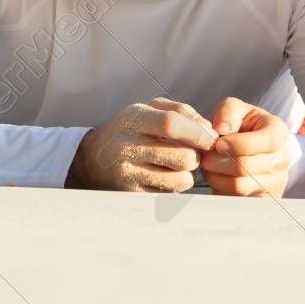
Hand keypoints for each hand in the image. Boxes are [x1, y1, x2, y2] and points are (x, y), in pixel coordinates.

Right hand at [67, 97, 216, 192]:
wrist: (93, 158)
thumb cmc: (131, 129)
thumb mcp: (150, 109)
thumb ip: (182, 112)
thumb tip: (209, 130)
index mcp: (134, 120)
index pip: (171, 125)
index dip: (198, 133)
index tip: (212, 139)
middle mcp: (127, 147)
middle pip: (182, 156)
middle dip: (197, 156)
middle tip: (194, 153)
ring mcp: (128, 174)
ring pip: (180, 179)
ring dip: (189, 174)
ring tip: (180, 165)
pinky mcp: (131, 194)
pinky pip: (169, 194)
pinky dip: (176, 186)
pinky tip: (168, 176)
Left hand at [200, 97, 291, 196]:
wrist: (249, 148)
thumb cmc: (241, 126)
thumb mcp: (236, 110)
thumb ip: (228, 111)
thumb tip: (222, 129)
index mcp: (278, 132)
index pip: (265, 141)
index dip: (238, 144)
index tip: (218, 143)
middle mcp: (282, 158)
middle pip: (246, 166)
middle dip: (217, 160)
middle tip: (205, 155)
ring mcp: (275, 182)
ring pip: (238, 186)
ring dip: (215, 176)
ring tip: (210, 165)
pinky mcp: (263, 200)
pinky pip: (236, 199)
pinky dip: (220, 189)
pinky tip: (218, 177)